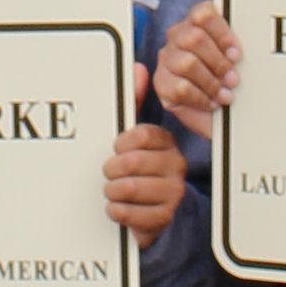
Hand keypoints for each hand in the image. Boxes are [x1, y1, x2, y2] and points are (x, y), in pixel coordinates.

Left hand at [105, 114, 187, 247]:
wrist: (157, 213)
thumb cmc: (140, 170)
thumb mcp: (136, 137)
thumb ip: (134, 102)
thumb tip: (138, 69)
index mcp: (167, 143)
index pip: (142, 135)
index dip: (121, 143)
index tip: (116, 149)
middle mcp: (175, 165)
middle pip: (132, 162)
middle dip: (111, 169)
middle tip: (109, 173)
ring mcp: (173, 192)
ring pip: (130, 188)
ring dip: (112, 191)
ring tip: (112, 191)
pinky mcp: (164, 217)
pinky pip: (130, 213)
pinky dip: (116, 211)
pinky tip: (117, 207)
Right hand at [151, 1, 241, 131]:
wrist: (217, 116)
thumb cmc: (225, 82)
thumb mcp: (233, 62)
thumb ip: (234, 50)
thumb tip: (239, 52)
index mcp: (197, 24)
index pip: (203, 14)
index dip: (222, 33)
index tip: (236, 54)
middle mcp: (178, 37)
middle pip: (194, 38)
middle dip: (218, 61)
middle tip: (233, 78)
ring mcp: (167, 59)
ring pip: (187, 63)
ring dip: (211, 82)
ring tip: (224, 94)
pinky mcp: (162, 83)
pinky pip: (181, 88)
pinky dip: (201, 98)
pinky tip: (211, 102)